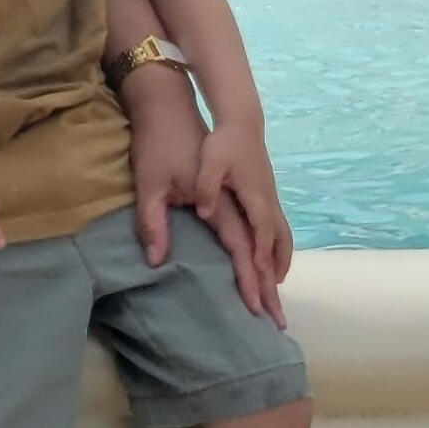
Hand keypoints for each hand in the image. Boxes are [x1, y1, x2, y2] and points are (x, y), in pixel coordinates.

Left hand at [126, 74, 283, 325]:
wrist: (182, 107)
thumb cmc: (163, 143)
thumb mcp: (151, 182)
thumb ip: (155, 222)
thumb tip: (156, 260)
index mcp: (227, 201)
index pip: (244, 249)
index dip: (251, 280)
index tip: (256, 309)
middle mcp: (252, 200)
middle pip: (268, 250)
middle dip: (271, 285)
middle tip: (277, 321)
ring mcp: (258, 193)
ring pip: (276, 238)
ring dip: (277, 268)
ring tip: (276, 295)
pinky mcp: (253, 189)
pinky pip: (272, 226)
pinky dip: (275, 249)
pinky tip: (268, 261)